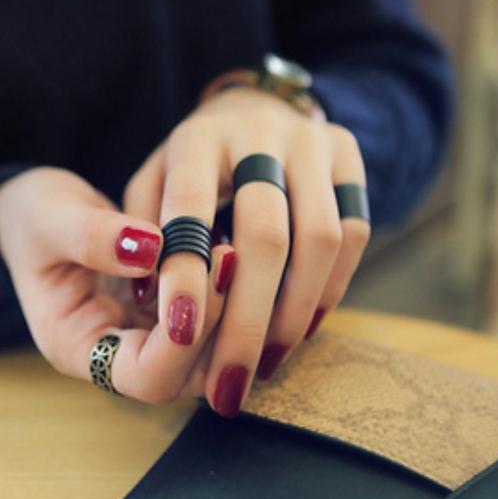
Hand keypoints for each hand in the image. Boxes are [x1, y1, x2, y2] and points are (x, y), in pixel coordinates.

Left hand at [124, 87, 369, 416]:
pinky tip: (302, 325)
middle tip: (229, 386)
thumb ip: (143, 235)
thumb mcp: (153, 182)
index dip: (186, 272)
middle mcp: (259, 131)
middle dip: (248, 320)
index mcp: (198, 137)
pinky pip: (355, 233)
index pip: (190, 204)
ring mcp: (313, 141)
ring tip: (267, 364)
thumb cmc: (194, 162)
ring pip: (321, 239)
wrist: (255, 112)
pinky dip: (331, 289)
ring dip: (295, 314)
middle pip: (266, 234)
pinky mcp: (349, 156)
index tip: (180, 336)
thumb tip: (157, 306)